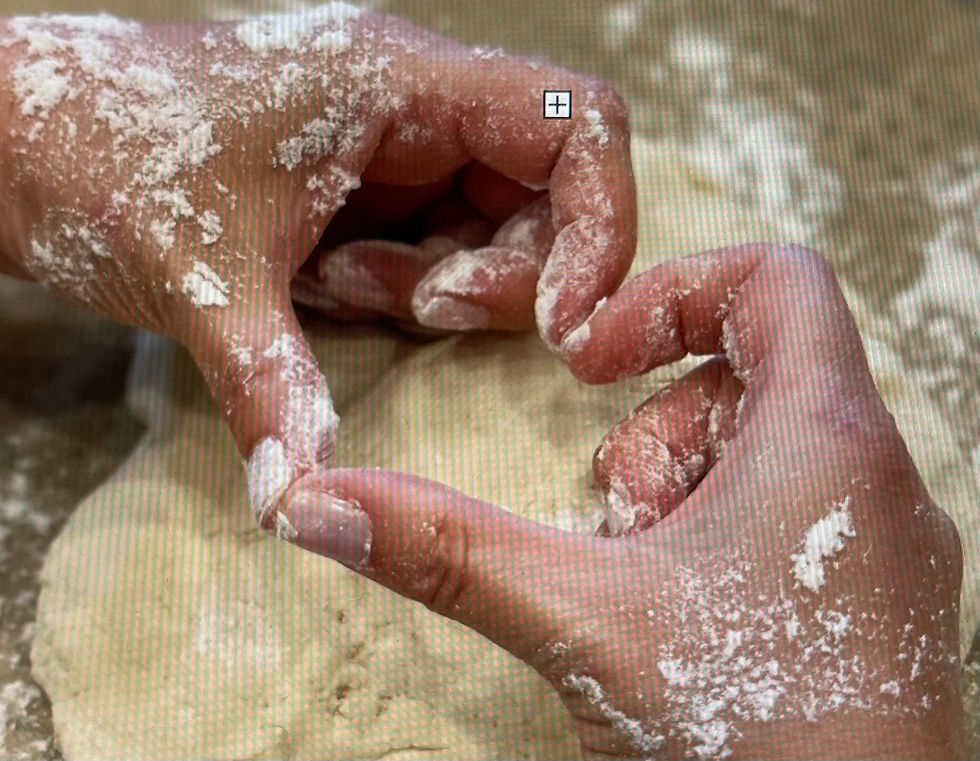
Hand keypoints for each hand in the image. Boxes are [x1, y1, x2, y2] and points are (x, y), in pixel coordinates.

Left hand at [0, 7, 633, 524]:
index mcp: (400, 82)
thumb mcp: (202, 278)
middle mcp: (416, 107)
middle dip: (499, 281)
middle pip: (547, 199)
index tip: (565, 323)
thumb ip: (271, 387)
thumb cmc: (104, 158)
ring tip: (330, 285)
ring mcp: (398, 151)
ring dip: (436, 290)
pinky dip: (404, 293)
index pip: (574, 124)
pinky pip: (440, 255)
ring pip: (497, 236)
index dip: (602, 224)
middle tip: (417, 309)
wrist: (26, 140)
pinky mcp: (375, 193)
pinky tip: (324, 286)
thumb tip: (302, 498)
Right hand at [283, 245, 965, 758]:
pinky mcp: (872, 599)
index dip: (672, 292)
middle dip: (653, 432)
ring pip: (767, 449)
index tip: (594, 363)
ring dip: (680, 492)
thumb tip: (320, 499)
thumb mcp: (582, 623)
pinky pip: (791, 514)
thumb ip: (448, 550)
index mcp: (828, 439)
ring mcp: (883, 544)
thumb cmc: (760, 743)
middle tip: (619, 520)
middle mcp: (875, 477)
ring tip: (648, 577)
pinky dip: (720, 536)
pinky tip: (687, 614)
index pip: (778, 279)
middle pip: (754, 371)